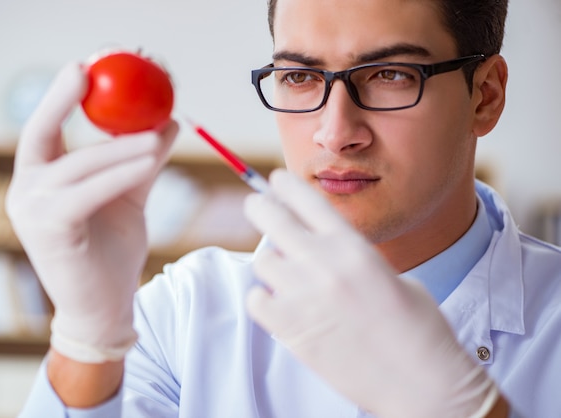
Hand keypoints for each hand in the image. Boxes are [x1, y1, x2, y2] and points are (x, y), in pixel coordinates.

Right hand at [6, 62, 177, 362]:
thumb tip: (169, 122)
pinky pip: (88, 192)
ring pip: (76, 165)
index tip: (84, 69)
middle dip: (61, 100)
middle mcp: (27, 193)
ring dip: (118, 145)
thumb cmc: (111, 251)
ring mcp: (32, 213)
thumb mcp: (129, 196)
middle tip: (90, 72)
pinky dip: (120, 173)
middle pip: (39, 134)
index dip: (59, 97)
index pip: (43, 130)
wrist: (106, 305)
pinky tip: (149, 158)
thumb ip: (143, 161)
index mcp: (41, 181)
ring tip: (155, 132)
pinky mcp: (50, 232)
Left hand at [243, 169, 497, 417]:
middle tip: (256, 205)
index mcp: (353, 246)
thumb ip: (350, 259)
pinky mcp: (291, 329)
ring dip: (270, 262)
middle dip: (259, 206)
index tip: (274, 180)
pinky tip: (279, 303)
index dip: (286, 185)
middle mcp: (323, 264)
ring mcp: (303, 296)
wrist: (422, 381)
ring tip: (284, 272)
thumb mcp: (391, 276)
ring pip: (262, 261)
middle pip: (271, 217)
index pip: (307, 199)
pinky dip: (263, 299)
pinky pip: (257, 300)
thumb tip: (321, 254)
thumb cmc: (419, 328)